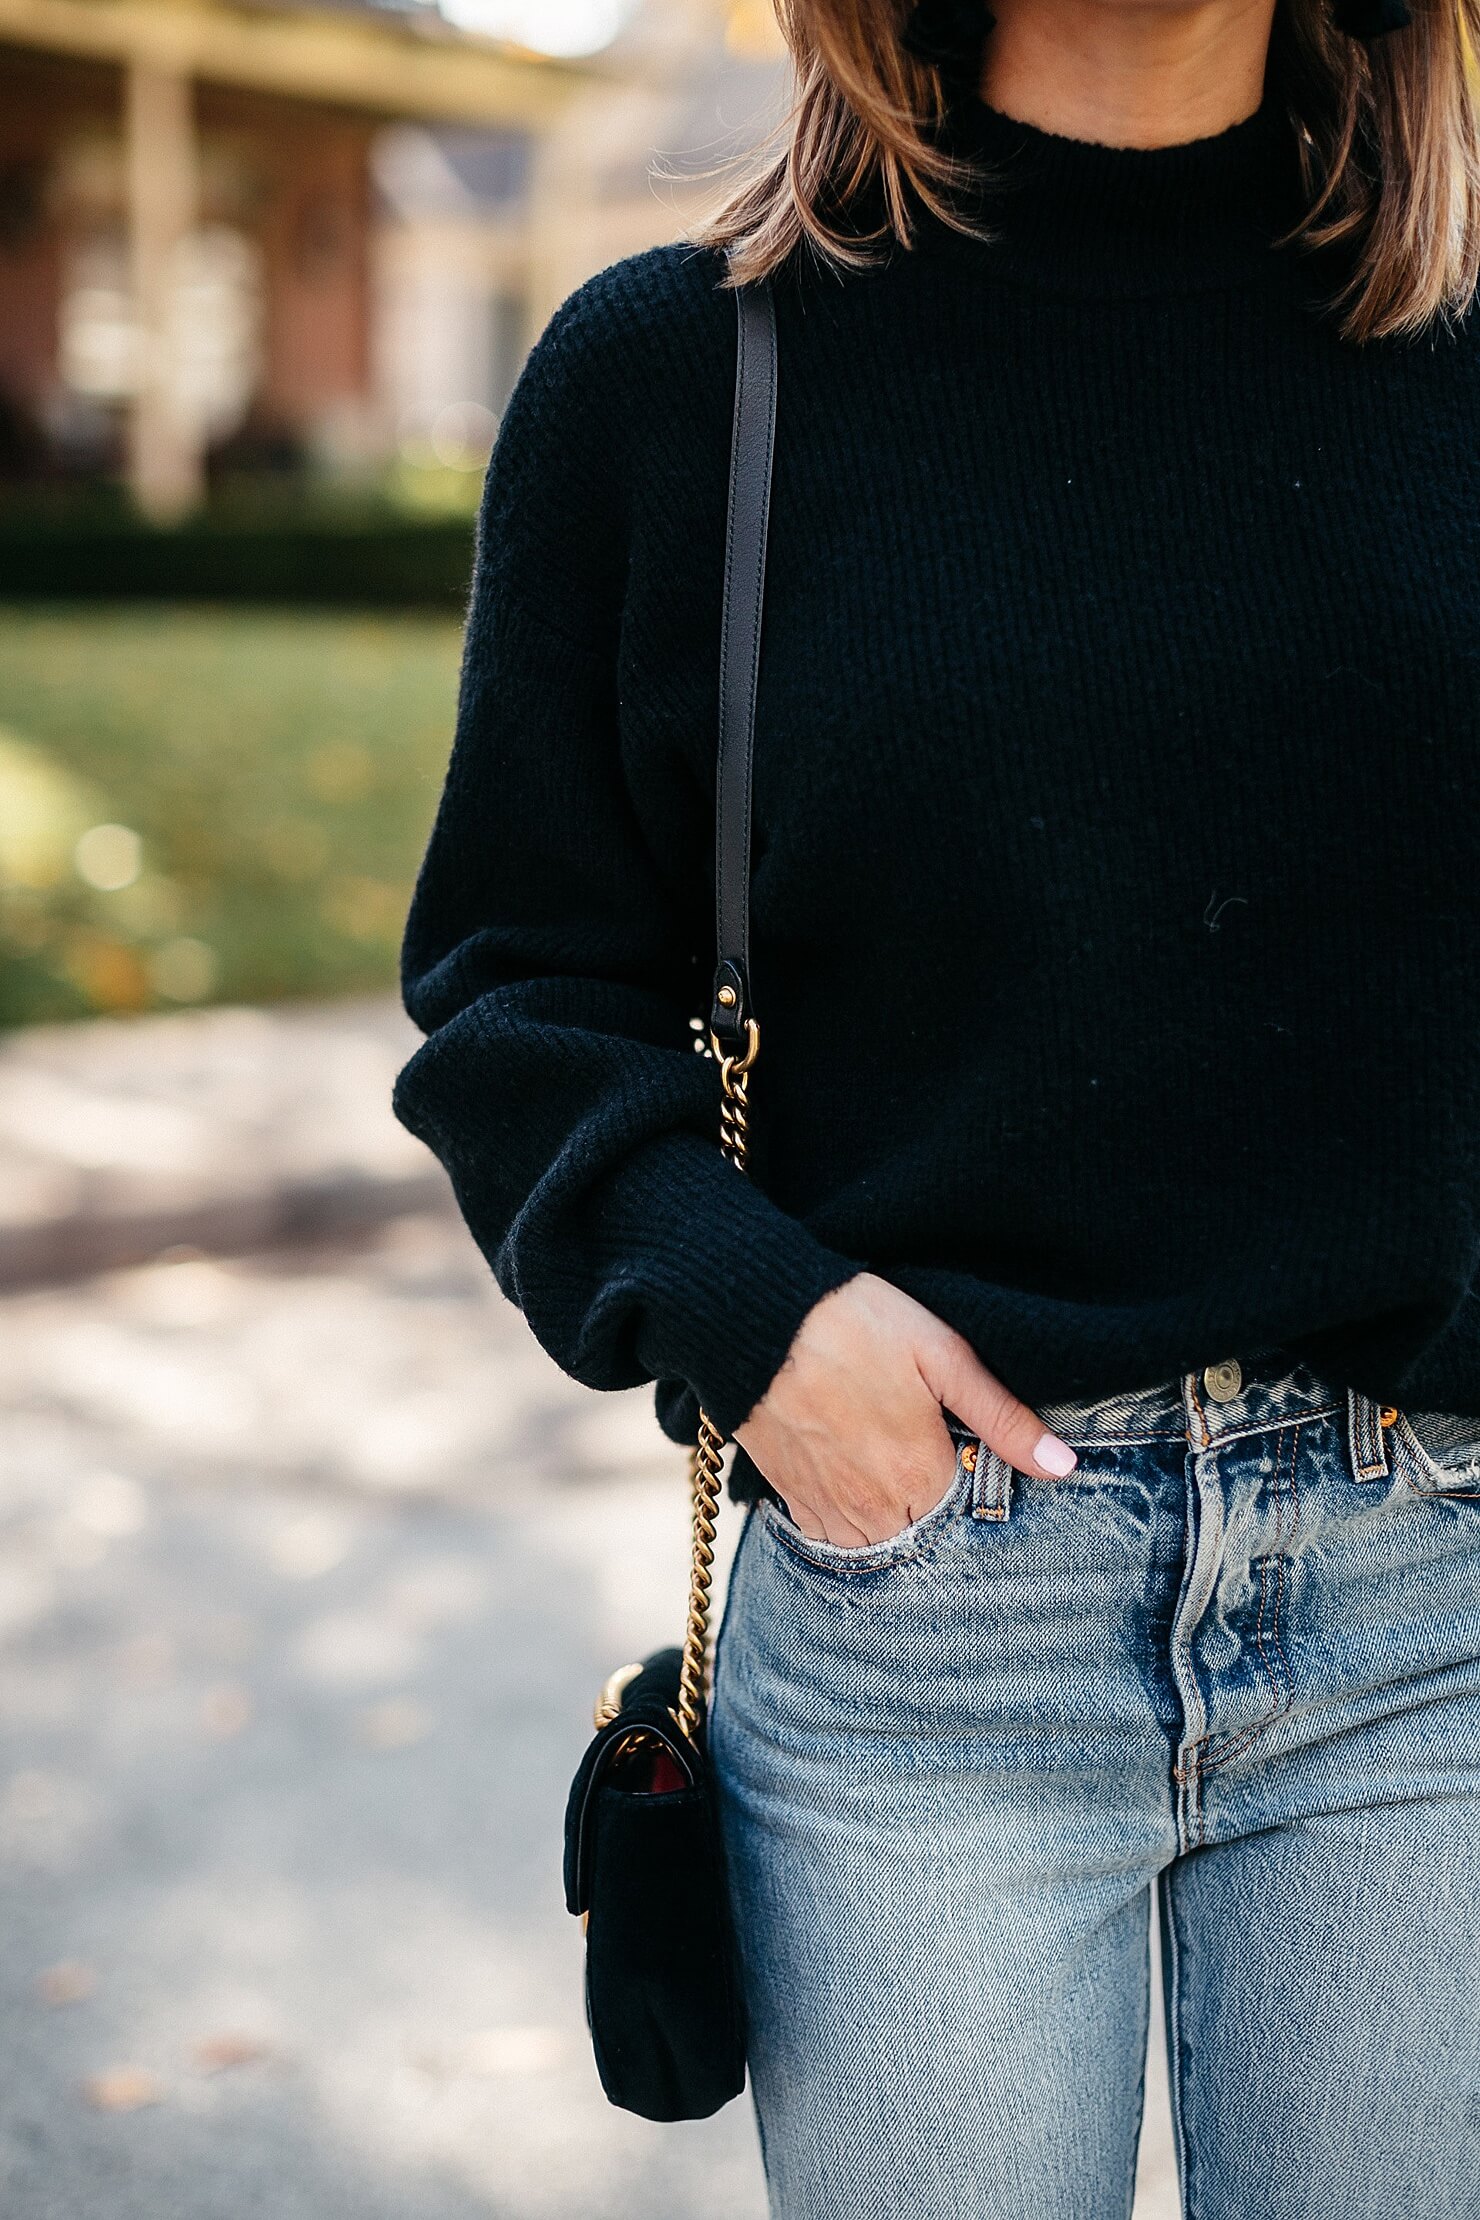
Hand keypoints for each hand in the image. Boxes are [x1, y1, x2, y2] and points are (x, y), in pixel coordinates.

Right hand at [734, 1272, 1077, 1547]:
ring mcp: (826, 1505)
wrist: (755, 1315)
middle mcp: (873, 1507)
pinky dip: (849, 1520)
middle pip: (923, 1539)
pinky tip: (858, 1480)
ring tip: (897, 1471)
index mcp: (919, 1476)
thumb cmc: (855, 1323)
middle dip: (937, 1513)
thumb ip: (1002, 1418)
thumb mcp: (943, 1355)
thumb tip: (1061, 1467)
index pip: (968, 1521)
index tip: (971, 1459)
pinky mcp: (790, 1494)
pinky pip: (829, 1536)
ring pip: (876, 1545)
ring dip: (894, 1523)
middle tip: (932, 1460)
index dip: (977, 1493)